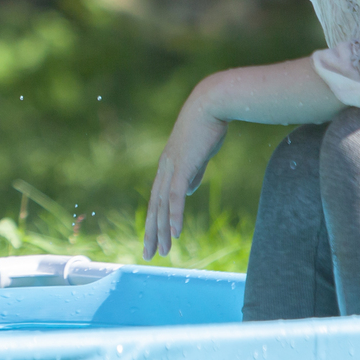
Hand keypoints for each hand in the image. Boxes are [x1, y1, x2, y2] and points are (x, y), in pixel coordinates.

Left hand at [145, 82, 227, 259]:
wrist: (210, 105)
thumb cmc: (207, 127)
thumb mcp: (198, 155)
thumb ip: (192, 173)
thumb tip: (188, 190)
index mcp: (167, 167)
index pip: (157, 200)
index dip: (154, 221)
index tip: (154, 239)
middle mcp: (164, 169)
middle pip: (154, 207)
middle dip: (151, 232)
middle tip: (148, 254)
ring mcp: (171, 168)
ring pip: (162, 206)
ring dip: (162, 230)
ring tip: (162, 251)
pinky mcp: (182, 166)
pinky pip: (175, 197)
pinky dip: (174, 216)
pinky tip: (175, 233)